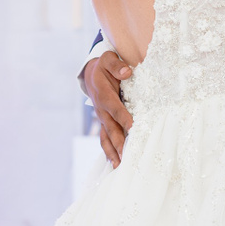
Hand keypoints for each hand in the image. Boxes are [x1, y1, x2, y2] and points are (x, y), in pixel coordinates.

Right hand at [82, 50, 132, 164]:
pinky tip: (116, 164)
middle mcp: (101, 109)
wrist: (91, 74)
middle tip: (127, 155)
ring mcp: (101, 118)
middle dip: (119, 142)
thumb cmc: (104, 66)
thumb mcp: (108, 59)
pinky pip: (104, 139)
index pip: (115, 107)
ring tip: (120, 166)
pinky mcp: (103, 123)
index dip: (123, 117)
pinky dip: (109, 152)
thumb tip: (127, 72)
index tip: (133, 127)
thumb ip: (116, 65)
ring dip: (113, 152)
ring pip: (106, 137)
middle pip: (110, 128)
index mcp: (104, 94)